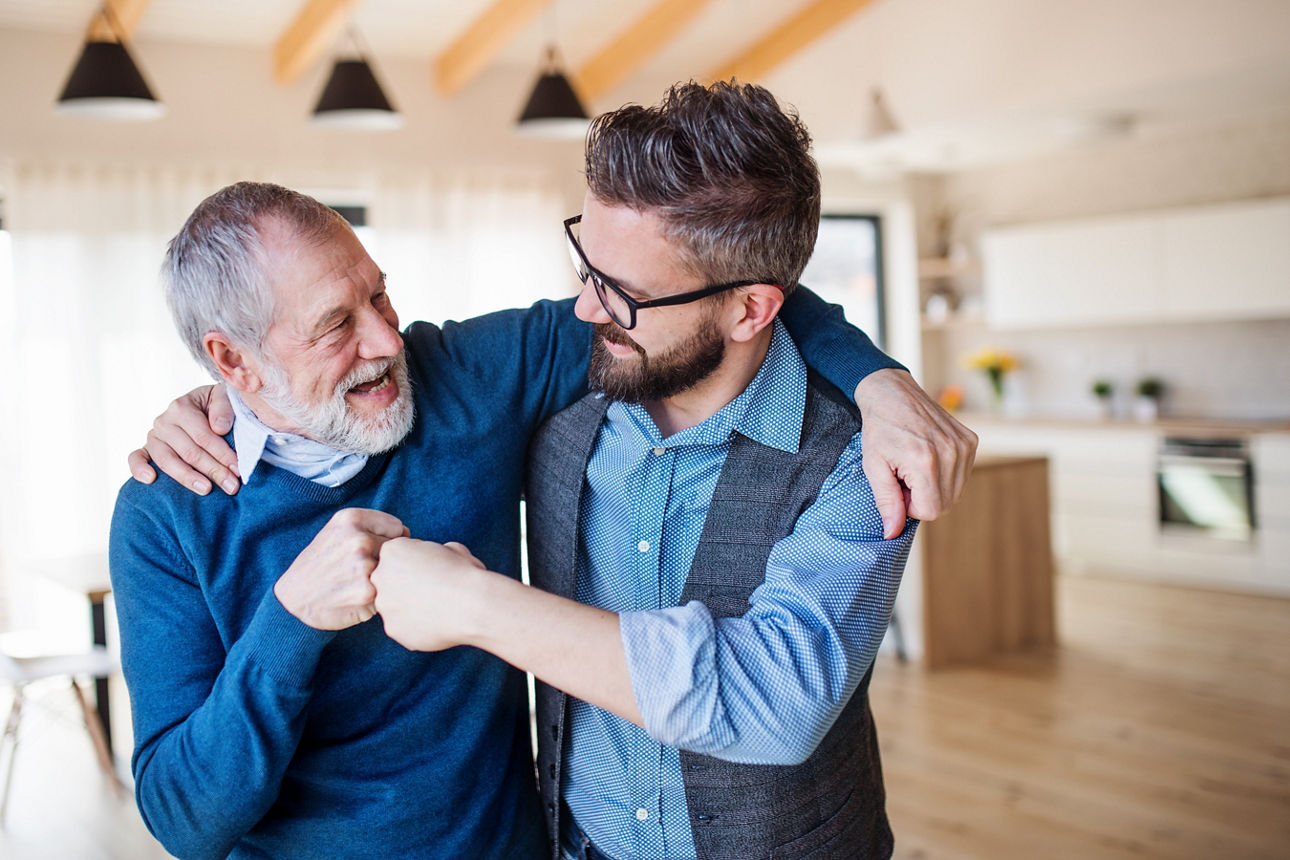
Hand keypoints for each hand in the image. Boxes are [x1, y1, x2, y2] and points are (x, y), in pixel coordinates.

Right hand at [128, 385, 240, 495]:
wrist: (204, 406)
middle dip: (213, 470)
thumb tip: (219, 428)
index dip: (222, 454)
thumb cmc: (217, 405)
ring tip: (206, 490)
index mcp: (182, 407)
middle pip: (189, 452)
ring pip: (167, 460)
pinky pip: (136, 458)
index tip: (238, 469)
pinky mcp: (146, 449)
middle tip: (232, 486)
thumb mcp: (224, 398)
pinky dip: (139, 468)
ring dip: (187, 477)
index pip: (203, 436)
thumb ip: (224, 408)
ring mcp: (154, 436)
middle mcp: (164, 421)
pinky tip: (150, 480)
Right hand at [275, 508, 409, 629]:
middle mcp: (358, 539)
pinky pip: (388, 592)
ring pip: (393, 571)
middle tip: (356, 571)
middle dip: (383, 561)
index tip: (368, 550)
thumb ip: (370, 525)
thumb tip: (407, 533)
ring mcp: (364, 566)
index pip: (397, 527)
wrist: (293, 600)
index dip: (387, 541)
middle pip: (397, 550)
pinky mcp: (368, 592)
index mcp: (350, 519)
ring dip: (382, 579)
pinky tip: (356, 597)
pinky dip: (377, 597)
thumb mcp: (335, 531)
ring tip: (355, 583)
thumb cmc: (320, 564)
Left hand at [372, 539, 487, 650]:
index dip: (415, 563)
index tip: (432, 570)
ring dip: (410, 608)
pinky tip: (436, 624)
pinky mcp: (393, 629)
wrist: (472, 604)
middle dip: (405, 586)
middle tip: (433, 591)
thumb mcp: (450, 549)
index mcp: (392, 551)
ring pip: (394, 607)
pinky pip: (402, 627)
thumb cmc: (464, 573)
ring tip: (437, 609)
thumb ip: (432, 554)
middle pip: (388, 581)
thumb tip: (436, 560)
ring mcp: (385, 605)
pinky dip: (416, 627)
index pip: (395, 557)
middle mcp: (380, 577)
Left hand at [855, 369, 977, 537]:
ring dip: (934, 487)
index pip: (931, 511)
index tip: (898, 487)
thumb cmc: (879, 429)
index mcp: (926, 462)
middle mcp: (951, 453)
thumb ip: (887, 502)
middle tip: (904, 476)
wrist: (891, 392)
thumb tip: (892, 533)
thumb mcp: (873, 467)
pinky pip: (962, 475)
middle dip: (923, 498)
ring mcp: (964, 445)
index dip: (910, 507)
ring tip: (914, 465)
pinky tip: (928, 456)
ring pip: (955, 491)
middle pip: (945, 504)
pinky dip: (945, 473)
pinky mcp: (971, 440)